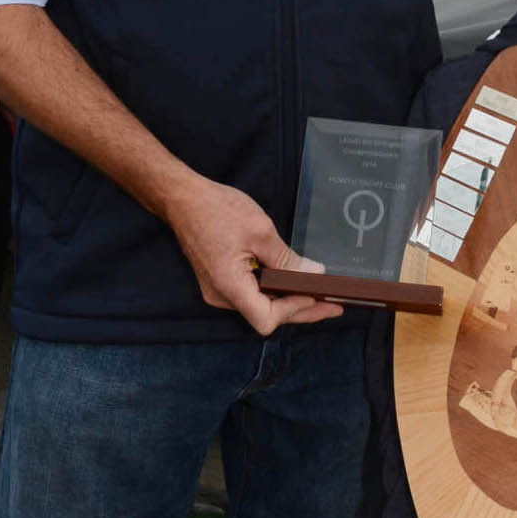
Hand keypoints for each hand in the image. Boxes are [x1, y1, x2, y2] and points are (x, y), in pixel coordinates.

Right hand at [163, 173, 338, 335]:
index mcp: (229, 287)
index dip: (294, 310)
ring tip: (318, 294)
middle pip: (266, 315)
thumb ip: (287, 259)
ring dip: (288, 300)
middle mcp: (221, 296)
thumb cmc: (216, 210)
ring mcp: (219, 290)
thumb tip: (313, 275)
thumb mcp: (260, 232)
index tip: (317, 297)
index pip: (266, 319)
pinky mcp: (220, 280)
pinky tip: (291, 282)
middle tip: (333, 305)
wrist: (183, 198)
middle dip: (301, 309)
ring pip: (260, 304)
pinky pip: (251, 293)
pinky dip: (273, 290)